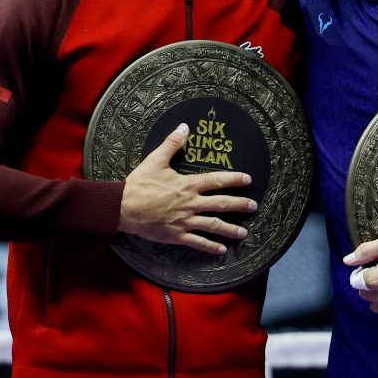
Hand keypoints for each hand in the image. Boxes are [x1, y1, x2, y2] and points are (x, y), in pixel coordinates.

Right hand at [118, 123, 257, 253]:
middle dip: (239, 205)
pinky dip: (210, 247)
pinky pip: (197, 242)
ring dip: (230, 229)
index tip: (248, 180)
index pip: (217, 181)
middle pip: (221, 204)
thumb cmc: (139, 183)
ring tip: (244, 232)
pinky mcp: (176, 235)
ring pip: (213, 226)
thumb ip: (172, 144)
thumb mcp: (155, 160)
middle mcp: (190, 203)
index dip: (234, 179)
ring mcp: (185, 221)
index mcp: (188, 185)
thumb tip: (185, 127)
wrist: (123, 207)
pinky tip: (221, 250)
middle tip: (254, 206)